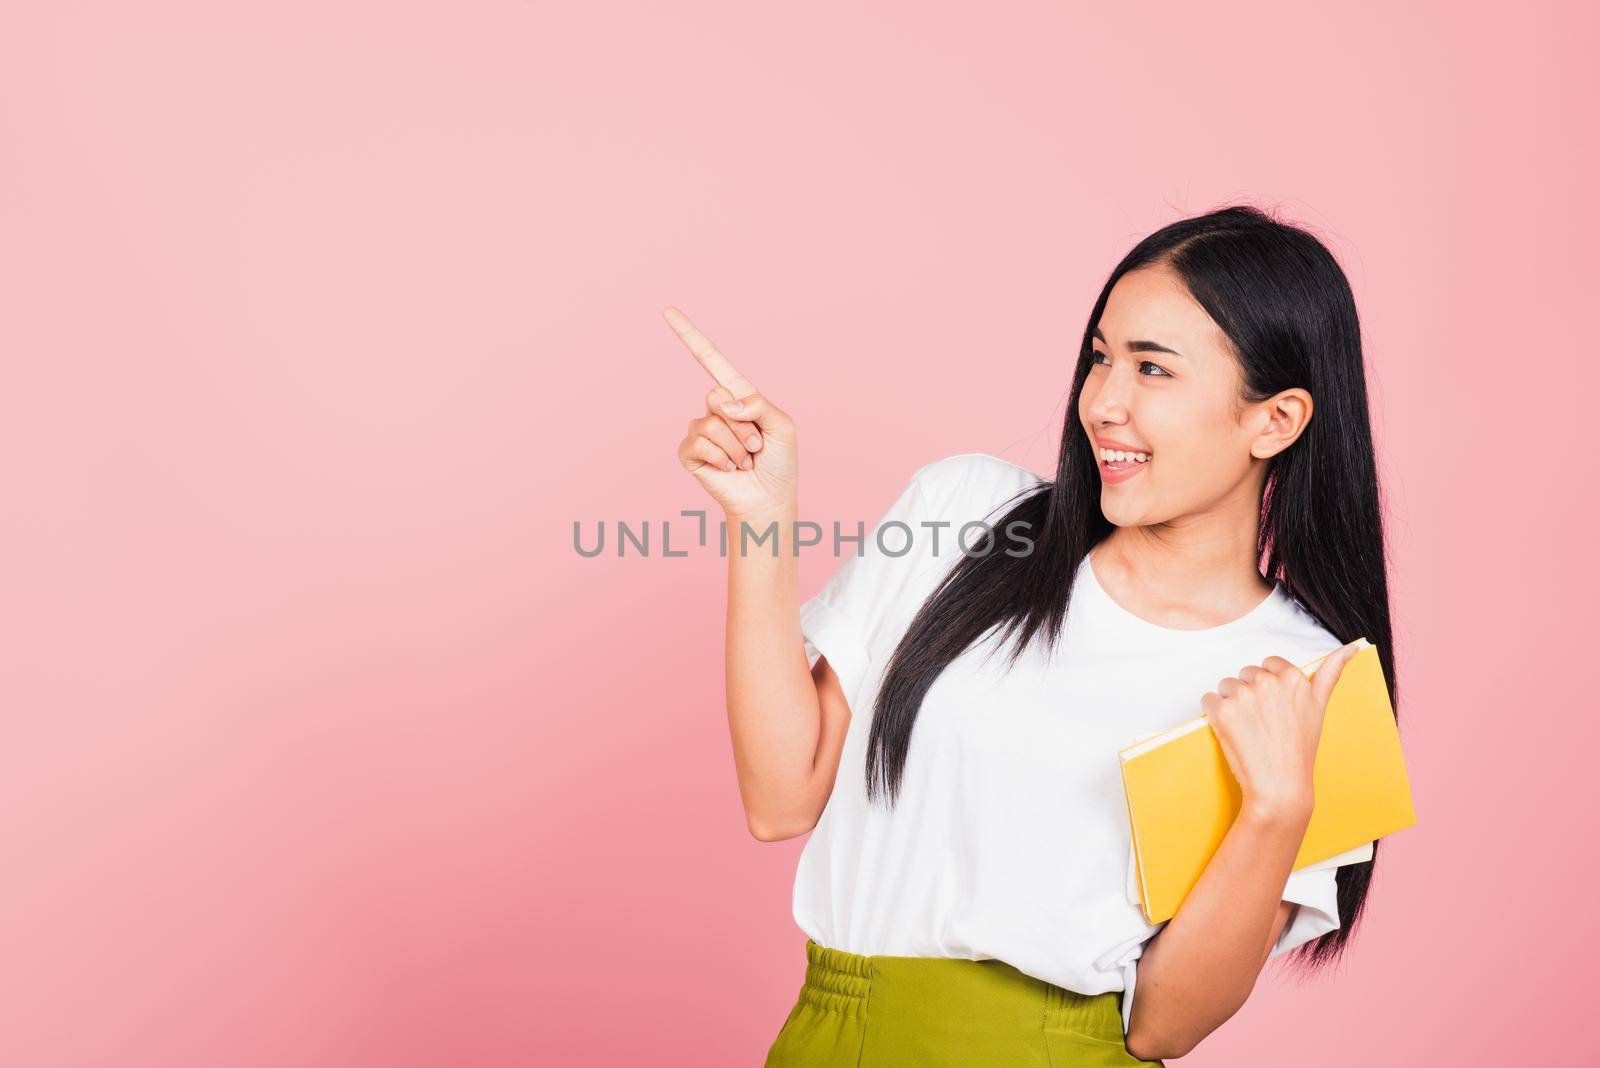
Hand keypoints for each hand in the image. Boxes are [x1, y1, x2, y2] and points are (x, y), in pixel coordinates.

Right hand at [664, 306, 798, 519]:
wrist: (768, 499)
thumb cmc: (778, 462)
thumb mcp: (782, 425)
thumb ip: (757, 404)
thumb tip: (721, 403)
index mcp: (738, 396)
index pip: (710, 360)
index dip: (689, 335)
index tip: (668, 311)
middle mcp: (716, 409)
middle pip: (717, 396)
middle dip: (744, 426)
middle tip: (756, 446)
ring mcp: (700, 430)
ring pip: (713, 424)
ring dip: (737, 448)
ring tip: (745, 462)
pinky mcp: (690, 452)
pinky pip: (700, 443)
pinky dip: (722, 459)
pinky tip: (728, 470)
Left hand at [1202, 639, 1365, 820]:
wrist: (1279, 785)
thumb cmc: (1300, 748)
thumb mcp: (1319, 706)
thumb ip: (1331, 672)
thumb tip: (1353, 646)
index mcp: (1292, 677)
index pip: (1268, 665)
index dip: (1268, 688)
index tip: (1275, 709)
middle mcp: (1267, 681)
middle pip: (1245, 674)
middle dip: (1250, 695)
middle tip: (1264, 723)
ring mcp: (1243, 694)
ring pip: (1226, 686)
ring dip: (1231, 704)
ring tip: (1249, 729)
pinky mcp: (1222, 710)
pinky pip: (1208, 700)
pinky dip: (1215, 715)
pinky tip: (1232, 733)